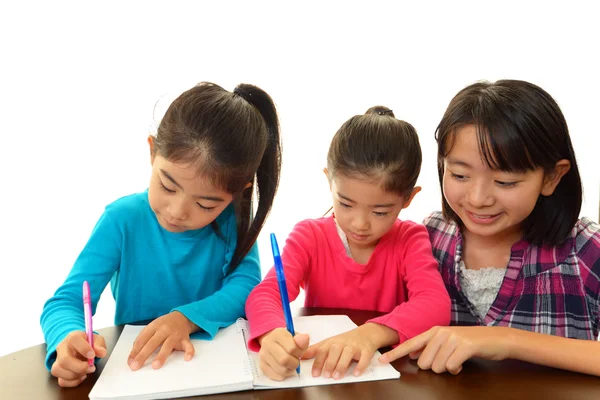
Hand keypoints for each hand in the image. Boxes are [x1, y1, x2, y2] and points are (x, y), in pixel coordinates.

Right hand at [52, 331, 106, 386]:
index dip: (84, 349)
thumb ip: (99, 345)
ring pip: (58, 370)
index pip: (74, 340)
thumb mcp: (97, 340)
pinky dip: (73, 382)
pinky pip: (61, 380)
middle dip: (79, 367)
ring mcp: (58, 360)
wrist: (80, 347)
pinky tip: (81, 376)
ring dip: (75, 375)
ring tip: (86, 371)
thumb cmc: (88, 343)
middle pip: (64, 359)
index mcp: (73, 337)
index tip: (92, 355)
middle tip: (91, 368)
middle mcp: (62, 348)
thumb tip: (101, 352)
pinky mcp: (58, 371)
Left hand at [128, 311, 197, 370]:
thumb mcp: (151, 328)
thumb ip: (142, 339)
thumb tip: (133, 355)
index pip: (142, 339)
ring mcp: (175, 334)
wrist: (182, 317)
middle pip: (152, 343)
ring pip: (168, 345)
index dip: (135, 351)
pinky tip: (187, 358)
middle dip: (143, 355)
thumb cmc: (164, 325)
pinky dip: (189, 351)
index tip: (130, 362)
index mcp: (154, 327)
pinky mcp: (185, 339)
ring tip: (156, 366)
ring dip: (162, 355)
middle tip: (136, 366)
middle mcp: (164, 330)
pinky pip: (188, 345)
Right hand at [258, 328, 309, 380]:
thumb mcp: (296, 336)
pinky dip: (284, 375)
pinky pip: (276, 376)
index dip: (299, 353)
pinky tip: (284, 368)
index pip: (292, 348)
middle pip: (284, 360)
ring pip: (281, 370)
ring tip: (290, 364)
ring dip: (290, 370)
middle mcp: (267, 343)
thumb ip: (301, 340)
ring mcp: (263, 355)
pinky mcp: (262, 365)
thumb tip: (305, 338)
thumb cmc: (287, 340)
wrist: (272, 340)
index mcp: (277, 334)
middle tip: (296, 360)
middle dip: (294, 363)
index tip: (300, 351)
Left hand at [303, 323, 395, 378]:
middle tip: (326, 376)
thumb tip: (300, 356)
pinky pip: (364, 357)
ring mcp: (355, 346)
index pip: (322, 350)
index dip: (318, 362)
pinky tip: (356, 373)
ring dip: (342, 365)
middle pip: (335, 351)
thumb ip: (315, 350)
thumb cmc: (345, 340)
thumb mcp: (329, 342)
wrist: (366, 334)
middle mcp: (343, 343)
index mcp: (332, 342)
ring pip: (348, 353)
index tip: (314, 374)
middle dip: (330, 363)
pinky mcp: (366, 350)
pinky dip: (361, 365)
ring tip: (337, 376)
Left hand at [379, 326, 513, 373]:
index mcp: (434, 331)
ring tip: (457, 360)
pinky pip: (451, 367)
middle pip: (424, 363)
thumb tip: (414, 356)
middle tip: (448, 361)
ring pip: (437, 367)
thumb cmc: (472, 342)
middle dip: (435, 368)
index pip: (411, 344)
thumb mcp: (448, 341)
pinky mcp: (464, 347)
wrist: (497, 338)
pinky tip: (463, 362)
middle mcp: (441, 333)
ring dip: (447, 369)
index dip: (396, 353)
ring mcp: (452, 339)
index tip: (382, 360)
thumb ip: (431, 347)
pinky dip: (456, 369)